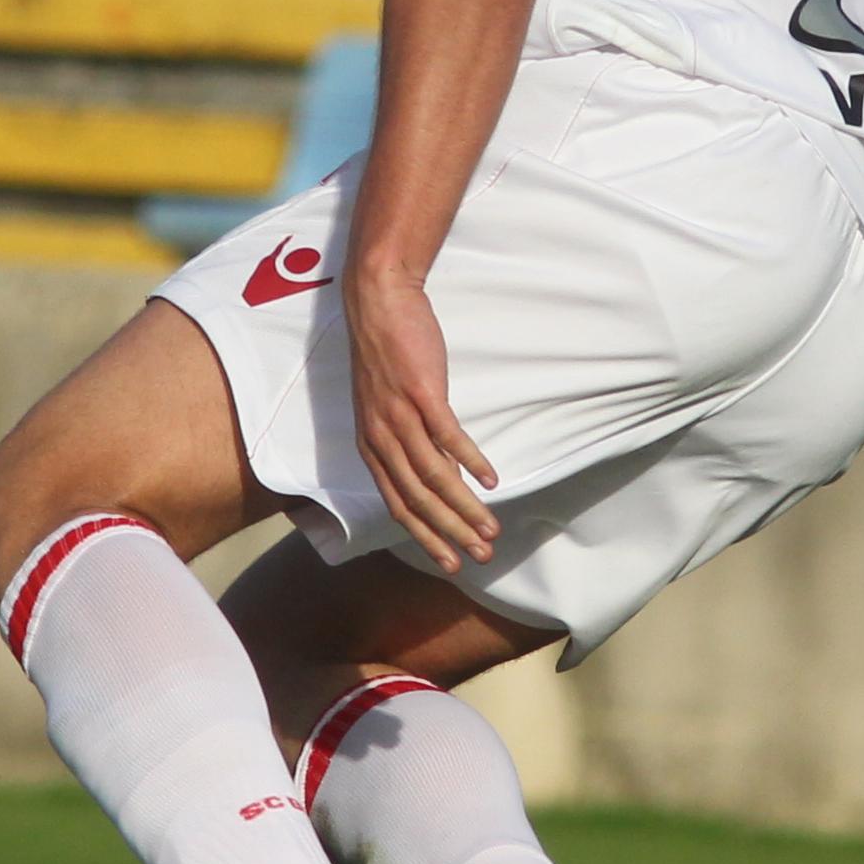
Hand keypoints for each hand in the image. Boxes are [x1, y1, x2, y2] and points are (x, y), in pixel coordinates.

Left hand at [343, 269, 497, 572]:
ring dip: (464, 508)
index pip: (399, 505)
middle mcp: (381, 438)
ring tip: (490, 530)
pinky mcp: (421, 393)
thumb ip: (408, 444)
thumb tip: (442, 476)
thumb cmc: (386, 353)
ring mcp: (400, 416)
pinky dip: (471, 461)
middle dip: (449, 535)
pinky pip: (448, 437)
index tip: (451, 561)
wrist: (378, 302)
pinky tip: (492, 480)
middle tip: (479, 559)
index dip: (426, 536)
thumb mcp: (387, 408)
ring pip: (434, 476)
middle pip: (417, 500)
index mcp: (371, 446)